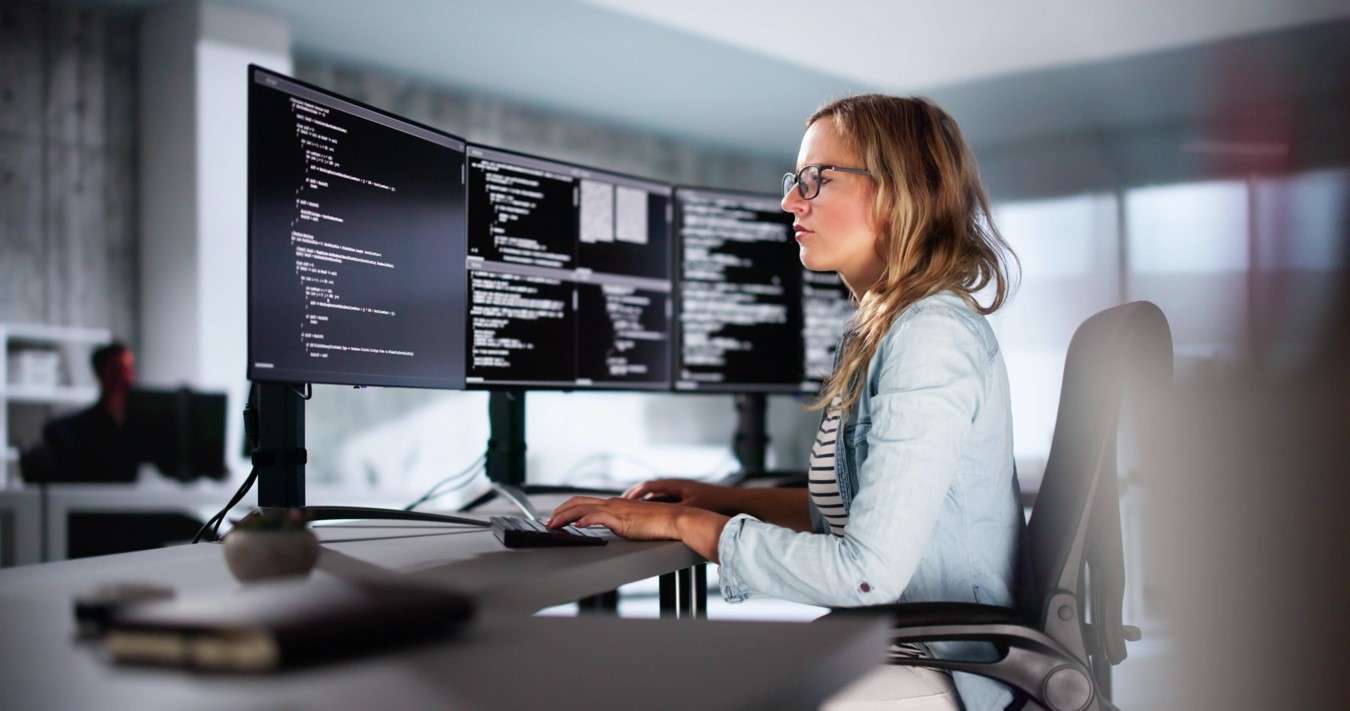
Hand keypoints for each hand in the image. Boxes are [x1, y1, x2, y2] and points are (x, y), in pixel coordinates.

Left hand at [546, 496, 683, 540]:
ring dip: (565, 516)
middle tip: (548, 522)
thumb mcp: (635, 523)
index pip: (584, 503)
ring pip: (583, 508)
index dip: (567, 509)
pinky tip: (577, 526)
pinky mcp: (623, 519)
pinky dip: (585, 520)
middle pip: (578, 502)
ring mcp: (617, 510)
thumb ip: (621, 523)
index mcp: (615, 505)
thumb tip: (613, 528)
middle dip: (559, 512)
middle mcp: (613, 504)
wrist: (676, 519)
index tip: (556, 518)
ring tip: (553, 525)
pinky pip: (599, 517)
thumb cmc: (660, 523)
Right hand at [621, 478, 729, 511]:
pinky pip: (669, 505)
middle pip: (652, 492)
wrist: (737, 504)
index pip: (648, 486)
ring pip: (660, 499)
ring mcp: (684, 495)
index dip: (634, 493)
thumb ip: (672, 513)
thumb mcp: (690, 509)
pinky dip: (659, 511)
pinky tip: (656, 521)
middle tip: (623, 507)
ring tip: (635, 514)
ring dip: (647, 505)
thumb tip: (655, 518)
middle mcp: (678, 488)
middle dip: (637, 499)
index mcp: (676, 485)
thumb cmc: (716, 503)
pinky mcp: (690, 503)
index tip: (623, 501)